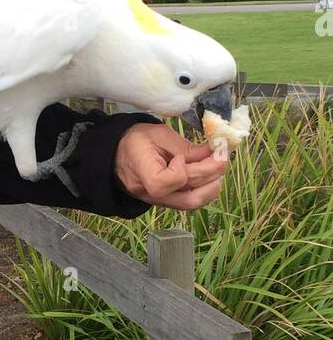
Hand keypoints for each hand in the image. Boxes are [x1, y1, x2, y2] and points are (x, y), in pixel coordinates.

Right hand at [114, 123, 228, 211]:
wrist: (117, 155)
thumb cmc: (136, 140)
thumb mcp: (158, 134)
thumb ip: (184, 146)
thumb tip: (212, 153)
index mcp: (141, 170)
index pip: (165, 182)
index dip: (180, 170)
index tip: (180, 156)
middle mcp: (148, 192)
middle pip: (187, 194)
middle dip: (211, 174)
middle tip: (222, 156)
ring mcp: (157, 201)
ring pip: (191, 204)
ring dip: (212, 186)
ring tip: (218, 168)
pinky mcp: (165, 202)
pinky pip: (189, 202)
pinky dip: (205, 190)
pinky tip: (210, 176)